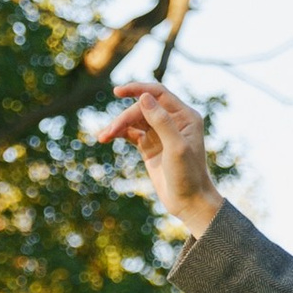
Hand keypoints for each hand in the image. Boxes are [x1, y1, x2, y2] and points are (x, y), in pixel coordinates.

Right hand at [97, 76, 221, 235]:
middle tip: (110, 132)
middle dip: (124, 117)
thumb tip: (144, 97)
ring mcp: (161, 133)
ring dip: (118, 125)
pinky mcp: (150, 146)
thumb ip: (161, 121)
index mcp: (185, 116)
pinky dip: (120, 133)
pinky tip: (108, 137)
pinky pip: (132, 132)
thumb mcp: (176, 148)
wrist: (189, 203)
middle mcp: (174, 121)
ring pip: (135, 120)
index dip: (138, 89)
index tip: (118, 91)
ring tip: (103, 136)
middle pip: (142, 108)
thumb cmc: (188, 176)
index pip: (158, 94)